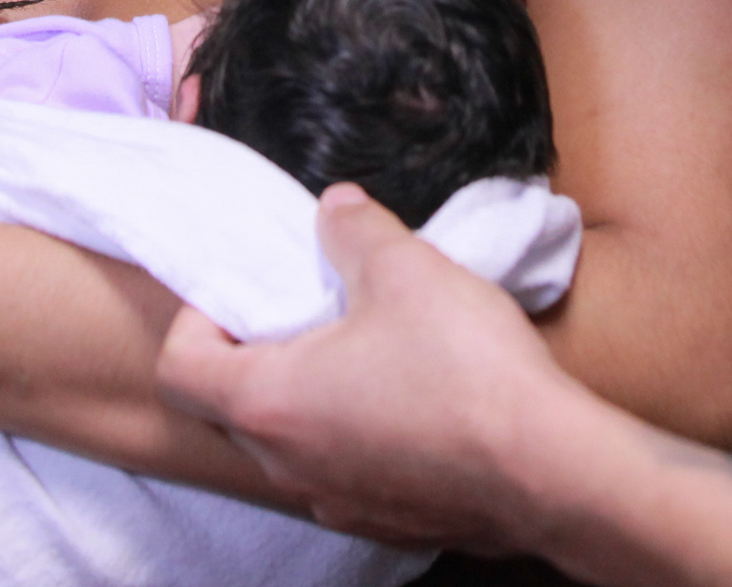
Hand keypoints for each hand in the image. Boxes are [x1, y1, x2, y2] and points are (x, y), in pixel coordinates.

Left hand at [157, 184, 598, 552]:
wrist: (550, 470)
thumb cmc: (464, 368)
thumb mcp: (405, 268)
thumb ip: (355, 229)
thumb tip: (335, 207)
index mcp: (270, 403)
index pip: (181, 370)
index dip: (195, 322)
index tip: (244, 292)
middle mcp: (288, 466)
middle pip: (234, 409)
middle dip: (258, 354)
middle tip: (307, 309)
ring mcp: (337, 503)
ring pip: (294, 445)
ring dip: (311, 397)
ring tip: (367, 350)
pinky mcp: (387, 523)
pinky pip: (348, 474)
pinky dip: (358, 436)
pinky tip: (413, 402)